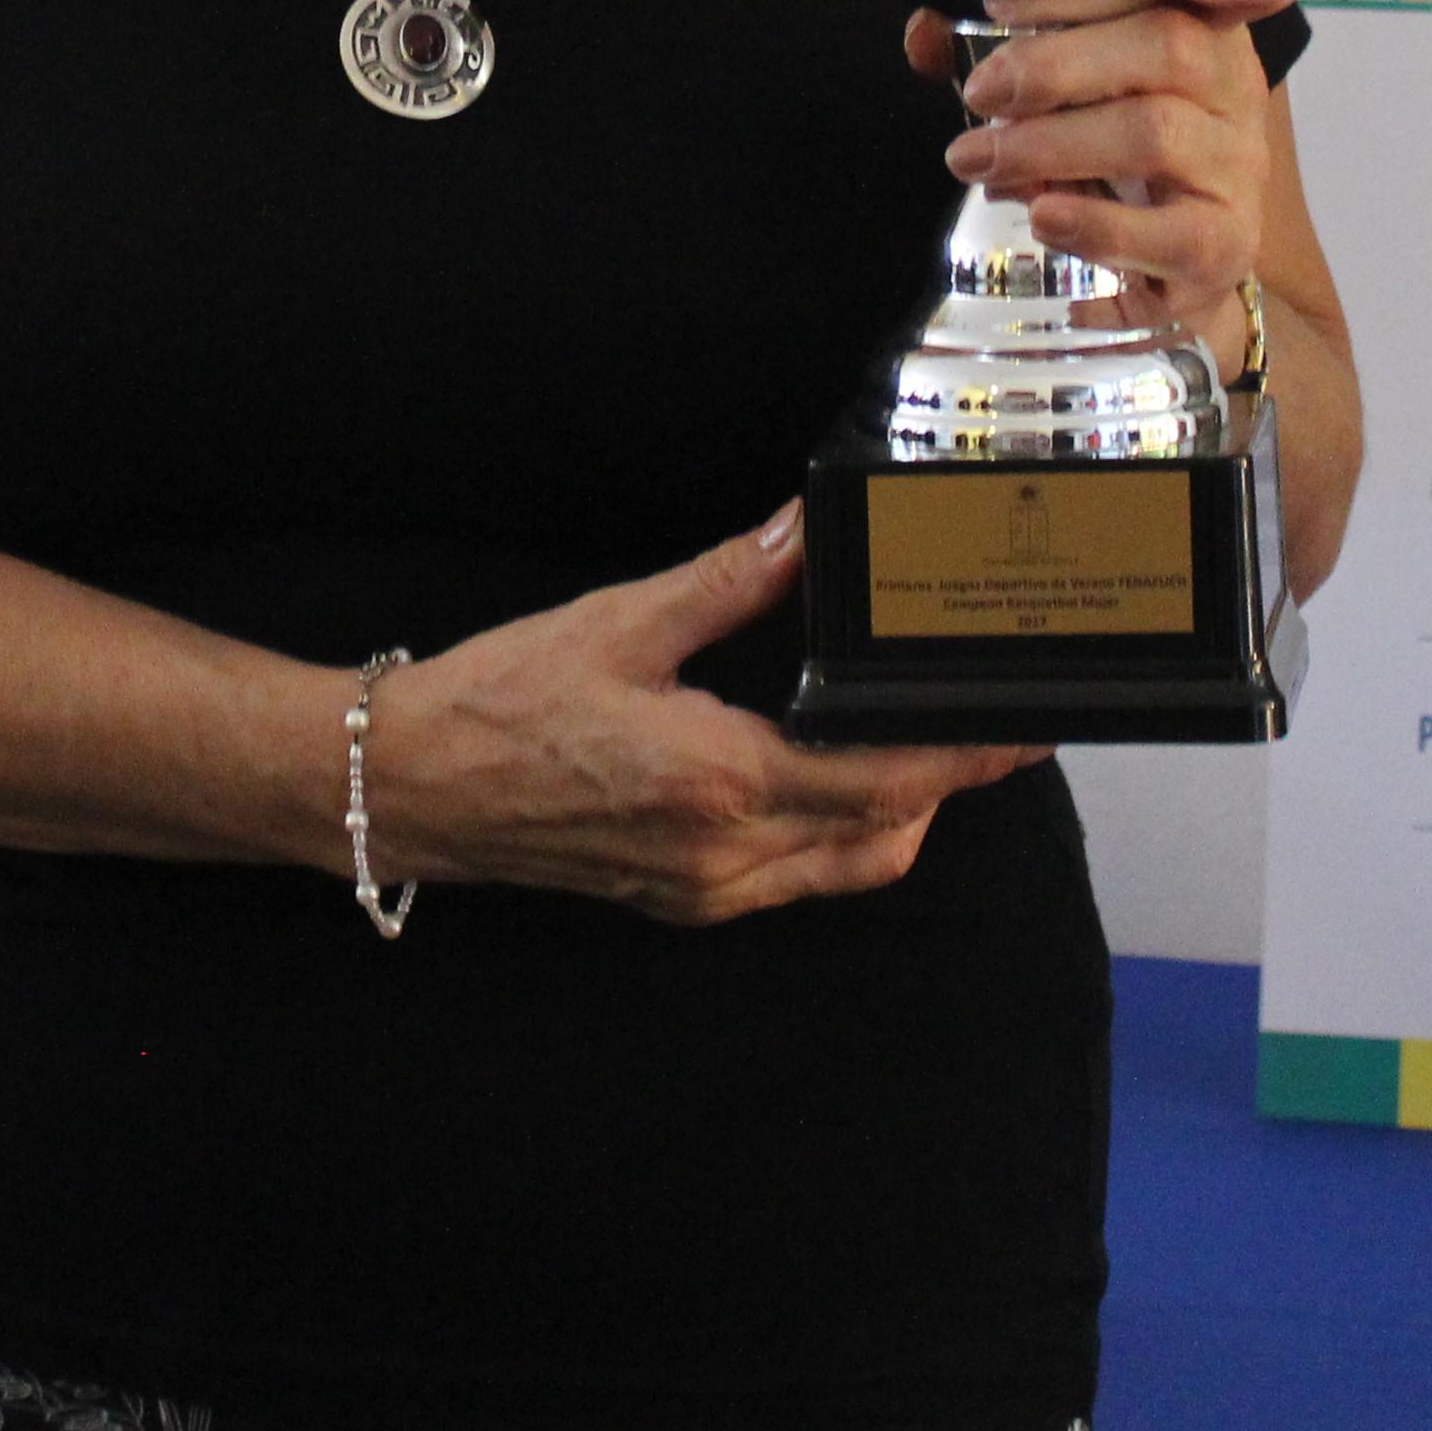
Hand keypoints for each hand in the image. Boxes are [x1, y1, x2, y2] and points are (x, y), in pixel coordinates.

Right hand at [359, 507, 1040, 924]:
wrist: (411, 786)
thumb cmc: (499, 704)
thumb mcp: (622, 621)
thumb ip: (732, 580)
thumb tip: (805, 529)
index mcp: (720, 781)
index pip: (888, 779)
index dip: (967, 757)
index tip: (1020, 728)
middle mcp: (726, 854)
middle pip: (888, 832)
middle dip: (949, 782)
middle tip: (989, 726)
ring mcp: (705, 889)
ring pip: (849, 867)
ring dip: (900, 816)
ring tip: (921, 749)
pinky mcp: (681, 901)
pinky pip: (797, 882)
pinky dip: (841, 840)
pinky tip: (835, 788)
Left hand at [901, 0, 1298, 354]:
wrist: (1172, 269)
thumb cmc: (1112, 161)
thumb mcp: (1065, 96)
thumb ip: (1003, 55)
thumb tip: (925, 34)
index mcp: (1207, 30)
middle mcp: (1236, 89)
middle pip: (1170, 44)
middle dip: (1057, 62)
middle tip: (979, 92)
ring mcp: (1238, 169)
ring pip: (1155, 131)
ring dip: (1049, 142)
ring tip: (976, 158)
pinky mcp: (1224, 245)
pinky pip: (1171, 232)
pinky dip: (1098, 223)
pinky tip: (1043, 215)